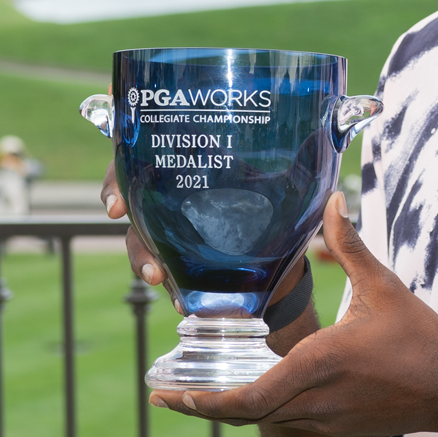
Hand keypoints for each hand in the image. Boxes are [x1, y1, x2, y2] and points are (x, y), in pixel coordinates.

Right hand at [102, 160, 311, 324]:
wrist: (287, 265)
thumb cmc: (284, 214)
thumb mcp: (293, 186)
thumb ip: (303, 164)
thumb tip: (322, 137)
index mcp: (197, 170)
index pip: (145, 155)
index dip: (120, 170)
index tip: (115, 195)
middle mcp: (177, 198)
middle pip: (131, 192)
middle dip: (119, 202)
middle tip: (119, 216)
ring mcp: (175, 234)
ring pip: (140, 238)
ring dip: (141, 256)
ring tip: (156, 274)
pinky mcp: (182, 268)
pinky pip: (164, 273)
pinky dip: (170, 287)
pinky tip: (179, 300)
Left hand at [149, 192, 437, 436]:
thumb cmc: (421, 338)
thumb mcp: (383, 286)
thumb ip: (350, 245)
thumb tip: (332, 200)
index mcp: (319, 364)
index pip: (247, 398)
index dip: (203, 401)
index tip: (170, 393)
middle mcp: (314, 398)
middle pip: (243, 414)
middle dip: (201, 405)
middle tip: (164, 392)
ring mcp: (325, 418)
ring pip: (264, 417)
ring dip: (230, 406)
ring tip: (196, 389)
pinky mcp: (337, 425)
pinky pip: (288, 416)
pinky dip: (262, 405)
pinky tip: (250, 387)